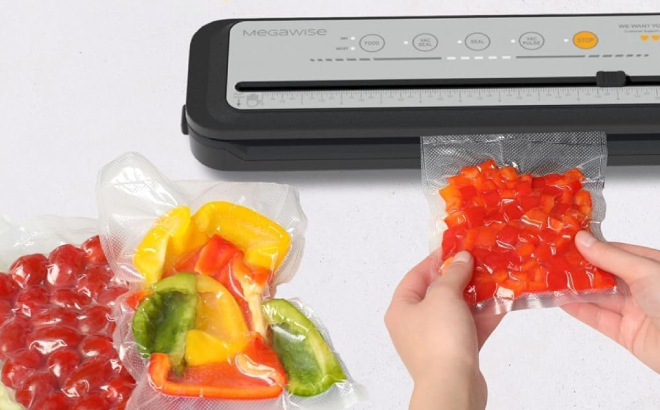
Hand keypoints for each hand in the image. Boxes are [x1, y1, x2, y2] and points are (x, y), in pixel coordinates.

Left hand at [385, 251, 503, 409]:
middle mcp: (414, 324)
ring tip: (497, 278)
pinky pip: (470, 328)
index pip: (415, 275)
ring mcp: (435, 340)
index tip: (457, 247)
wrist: (453, 387)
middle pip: (438, 293)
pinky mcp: (455, 354)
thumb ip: (454, 274)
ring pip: (458, 311)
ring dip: (478, 296)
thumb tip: (462, 258)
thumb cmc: (439, 338)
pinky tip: (505, 302)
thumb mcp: (444, 295)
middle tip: (482, 262)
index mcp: (401, 309)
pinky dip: (485, 316)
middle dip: (462, 278)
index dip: (436, 260)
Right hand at [563, 231, 659, 372]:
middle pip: (605, 275)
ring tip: (552, 278)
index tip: (568, 242)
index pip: (617, 252)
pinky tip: (562, 300)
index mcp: (654, 267)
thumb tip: (583, 240)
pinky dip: (579, 310)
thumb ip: (610, 257)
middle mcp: (645, 288)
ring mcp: (636, 311)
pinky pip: (598, 319)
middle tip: (554, 259)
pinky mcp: (627, 334)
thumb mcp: (645, 271)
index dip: (592, 247)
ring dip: (576, 288)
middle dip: (580, 268)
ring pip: (599, 296)